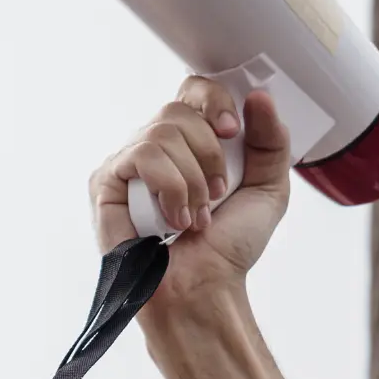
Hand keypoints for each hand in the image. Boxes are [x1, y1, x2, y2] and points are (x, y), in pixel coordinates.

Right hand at [90, 76, 293, 309]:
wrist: (203, 288)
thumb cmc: (228, 247)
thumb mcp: (268, 189)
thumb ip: (272, 141)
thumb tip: (259, 97)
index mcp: (190, 142)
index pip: (193, 90)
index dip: (214, 101)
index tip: (233, 132)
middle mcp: (157, 147)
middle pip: (179, 109)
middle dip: (210, 154)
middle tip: (218, 193)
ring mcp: (128, 163)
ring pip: (162, 132)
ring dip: (193, 180)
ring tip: (196, 216)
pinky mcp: (106, 181)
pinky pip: (141, 156)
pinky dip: (170, 188)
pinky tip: (173, 220)